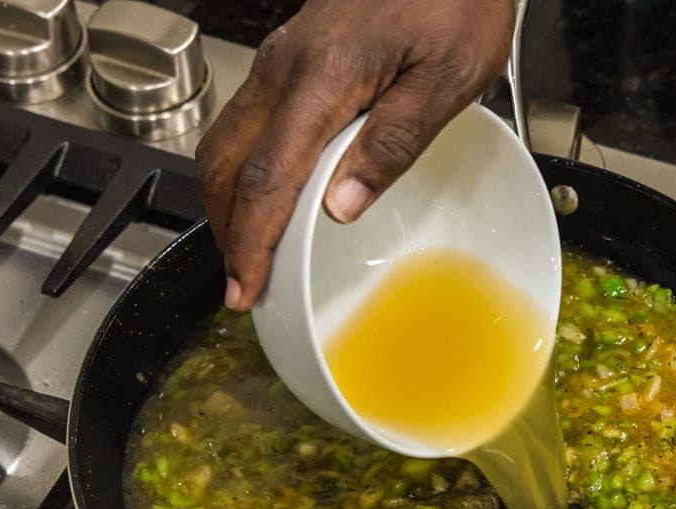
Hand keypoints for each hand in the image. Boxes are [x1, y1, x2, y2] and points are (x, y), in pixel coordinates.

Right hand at [195, 0, 515, 310]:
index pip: (267, 178)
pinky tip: (269, 196)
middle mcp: (287, 66)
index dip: (251, 242)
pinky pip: (248, 121)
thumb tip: (342, 206)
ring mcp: (282, 59)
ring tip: (251, 251)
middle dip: (226, 231)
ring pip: (227, 140)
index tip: (247, 286)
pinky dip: (245, 169)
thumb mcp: (448, 76)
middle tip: (244, 283)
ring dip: (229, 202)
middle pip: (226, 163)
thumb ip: (393, 143)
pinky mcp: (291, 56)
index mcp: (322, 77)